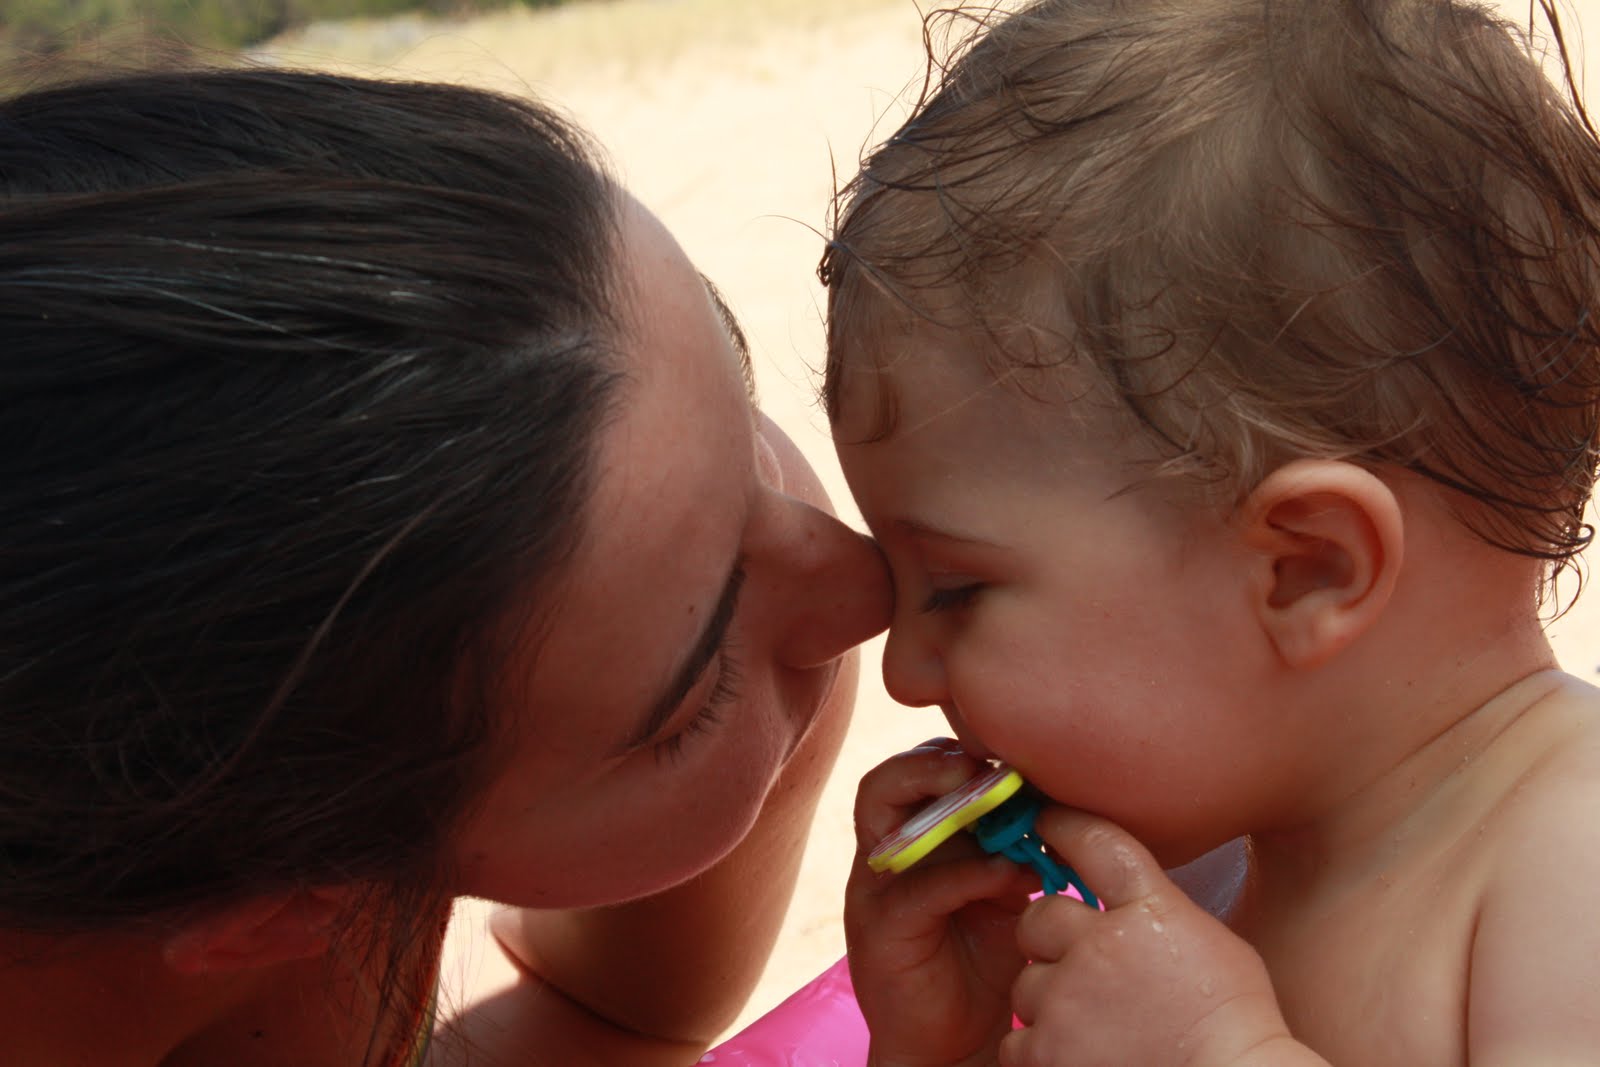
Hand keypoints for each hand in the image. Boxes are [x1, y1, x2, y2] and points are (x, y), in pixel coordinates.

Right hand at [846, 739, 1036, 1066]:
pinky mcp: (880, 930)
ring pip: (881, 816)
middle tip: (989, 767)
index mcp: (914, 838)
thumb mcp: (1005, 892)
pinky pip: (916, 887)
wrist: (952, 1043)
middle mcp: (885, 855)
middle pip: (887, 781)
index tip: (1009, 754)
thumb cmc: (982, 961)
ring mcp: (875, 890)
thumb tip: (1056, 809)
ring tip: (988, 798)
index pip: (917, 772)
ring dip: (937, 799)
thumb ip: (1016, 849)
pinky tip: (1010, 876)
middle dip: (937, 763)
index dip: (955, 754)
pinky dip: (966, 874)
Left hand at [1001, 807, 1324, 1066]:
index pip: (1095, 843)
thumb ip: (1155, 908)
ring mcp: (1068, 1001)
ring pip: (1026, 982)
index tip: (1047, 821)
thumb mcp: (1209, 940)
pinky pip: (1018, 1040)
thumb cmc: (1235, 1022)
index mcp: (1148, 911)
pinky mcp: (1048, 1053)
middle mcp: (1099, 947)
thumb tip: (1119, 891)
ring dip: (1049, 999)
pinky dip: (1040, 1049)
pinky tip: (1077, 1054)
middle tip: (1080, 967)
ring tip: (1092, 1024)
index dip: (1064, 825)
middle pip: (1038, 917)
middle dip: (1050, 938)